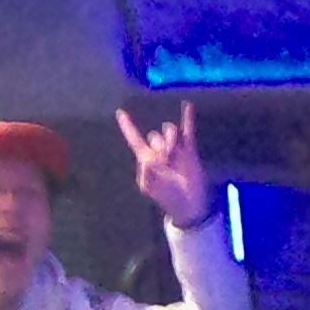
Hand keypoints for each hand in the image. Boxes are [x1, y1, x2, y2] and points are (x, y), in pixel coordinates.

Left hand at [121, 101, 213, 227]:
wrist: (190, 204)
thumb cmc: (167, 197)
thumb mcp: (150, 186)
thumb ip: (146, 170)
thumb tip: (150, 156)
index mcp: (146, 159)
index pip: (134, 139)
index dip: (127, 126)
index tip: (120, 112)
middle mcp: (159, 151)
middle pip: (155, 135)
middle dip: (160, 143)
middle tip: (167, 158)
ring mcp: (175, 149)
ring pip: (169, 131)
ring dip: (171, 138)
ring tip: (175, 153)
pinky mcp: (188, 150)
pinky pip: (187, 130)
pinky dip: (187, 117)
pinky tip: (186, 105)